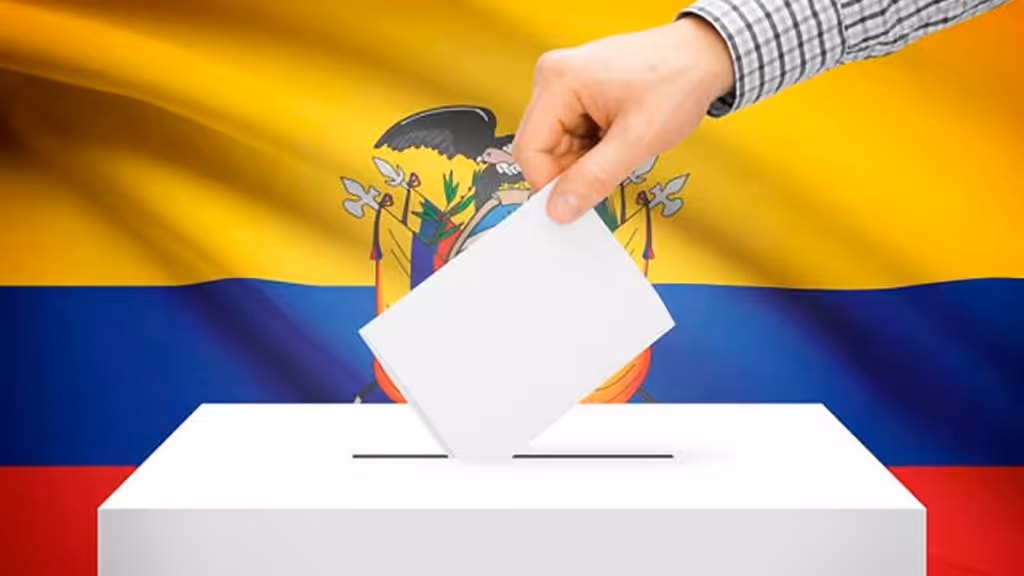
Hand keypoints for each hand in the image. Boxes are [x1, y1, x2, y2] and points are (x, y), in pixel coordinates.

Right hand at [513, 16, 733, 223]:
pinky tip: (620, 140)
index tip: (573, 206)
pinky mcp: (579, 92)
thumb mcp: (637, 140)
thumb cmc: (678, 81)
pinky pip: (573, 136)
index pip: (529, 151)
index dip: (549, 185)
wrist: (704, 57)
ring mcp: (566, 84)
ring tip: (622, 148)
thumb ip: (594, 178)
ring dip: (586, 161)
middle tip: (610, 174)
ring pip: (558, 147)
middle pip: (542, 149)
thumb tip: (559, 209)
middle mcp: (554, 78)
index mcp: (559, 82)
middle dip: (572, 172)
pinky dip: (594, 150)